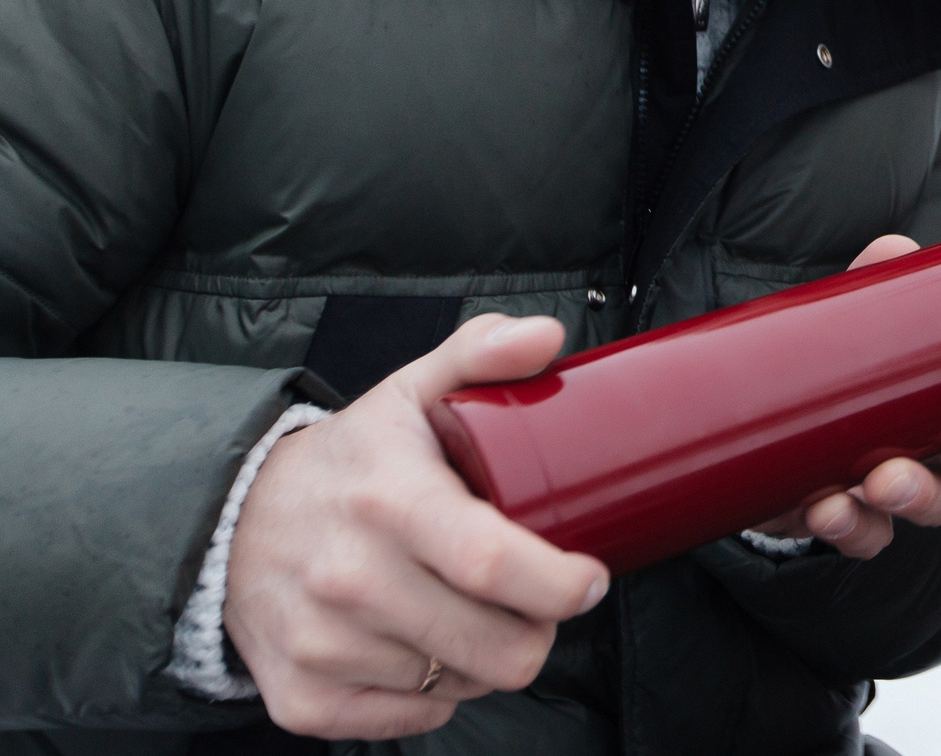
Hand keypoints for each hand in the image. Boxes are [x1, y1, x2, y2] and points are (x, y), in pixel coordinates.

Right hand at [225, 313, 610, 740]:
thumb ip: (481, 353)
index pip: (490, 564)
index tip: (591, 579)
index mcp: (389, 502)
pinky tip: (430, 644)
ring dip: (486, 659)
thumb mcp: (410, 393)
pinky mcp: (302, 698)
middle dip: (539, 630)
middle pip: (490, 646)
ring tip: (477, 611)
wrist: (234, 524)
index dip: (558, 584)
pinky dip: (438, 693)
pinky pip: (412, 718)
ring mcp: (320, 646)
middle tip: (541, 601)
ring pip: (459, 685)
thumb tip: (545, 338)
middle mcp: (349, 579)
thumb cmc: (351, 461)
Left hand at [744, 234, 940, 558]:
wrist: (786, 416)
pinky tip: (821, 508)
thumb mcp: (861, 326)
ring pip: (906, 512)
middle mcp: (928, 459)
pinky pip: (859, 535)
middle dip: (928, 489)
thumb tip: (894, 249)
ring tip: (851, 491)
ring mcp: (886, 492)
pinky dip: (844, 526)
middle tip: (893, 478)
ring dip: (884, 508)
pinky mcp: (846, 514)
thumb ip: (878, 291)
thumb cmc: (849, 370)